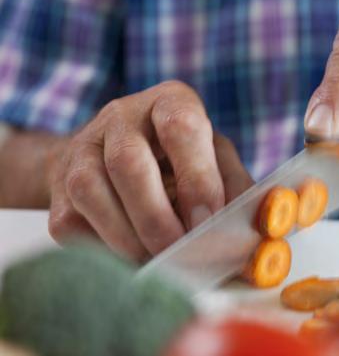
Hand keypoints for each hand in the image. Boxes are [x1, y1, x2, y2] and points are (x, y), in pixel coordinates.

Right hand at [47, 81, 253, 260]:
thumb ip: (235, 184)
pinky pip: (69, 221)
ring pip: (91, 190)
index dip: (197, 178)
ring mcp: (84, 146)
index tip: (207, 221)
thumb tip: (254, 222)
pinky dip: (99, 248)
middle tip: (179, 251)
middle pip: (129, 162)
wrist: (119, 156)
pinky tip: (127, 258)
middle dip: (156, 217)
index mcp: (171, 101)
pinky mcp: (59, 184)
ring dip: (126, 237)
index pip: (182, 127)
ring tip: (155, 262)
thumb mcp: (217, 158)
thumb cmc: (182, 159)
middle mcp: (123, 115)